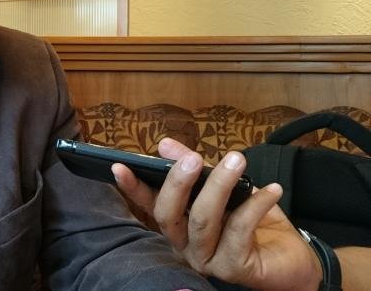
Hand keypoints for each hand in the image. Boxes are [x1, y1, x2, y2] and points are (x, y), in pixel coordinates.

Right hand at [112, 138, 321, 290]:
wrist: (294, 260)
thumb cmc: (256, 224)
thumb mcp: (225, 188)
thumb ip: (195, 168)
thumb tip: (165, 145)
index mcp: (179, 224)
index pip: (149, 204)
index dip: (132, 186)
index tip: (119, 166)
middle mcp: (185, 245)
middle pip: (168, 214)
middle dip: (178, 182)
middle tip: (193, 158)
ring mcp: (207, 259)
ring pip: (202, 220)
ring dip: (219, 186)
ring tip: (237, 160)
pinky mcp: (233, 268)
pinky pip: (239, 231)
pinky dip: (255, 205)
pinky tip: (271, 190)